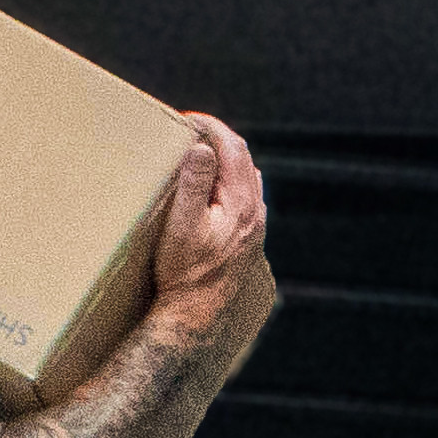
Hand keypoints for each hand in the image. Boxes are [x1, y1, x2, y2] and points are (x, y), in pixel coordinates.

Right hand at [151, 115, 267, 317]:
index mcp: (242, 205)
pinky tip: (213, 193)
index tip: (187, 118)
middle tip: (190, 130)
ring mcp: (256, 231)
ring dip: (227, 162)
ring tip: (200, 155)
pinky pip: (247, 201)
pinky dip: (231, 185)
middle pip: (244, 161)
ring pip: (249, 181)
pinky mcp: (250, 244)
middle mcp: (256, 216)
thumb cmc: (184, 273)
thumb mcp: (181, 225)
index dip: (211, 126)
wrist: (197, 318)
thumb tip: (203, 148)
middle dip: (219, 139)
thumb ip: (194, 184)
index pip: (233, 148)